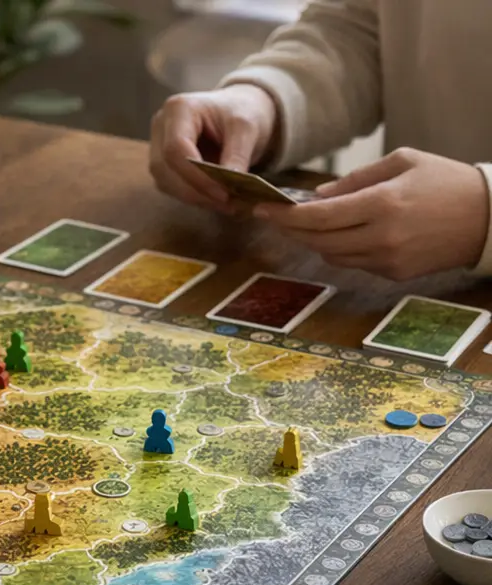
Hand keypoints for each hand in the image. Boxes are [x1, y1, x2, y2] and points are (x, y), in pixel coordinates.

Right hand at [150, 84, 278, 208]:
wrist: (238, 111)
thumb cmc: (242, 111)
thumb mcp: (246, 128)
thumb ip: (237, 156)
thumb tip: (229, 188)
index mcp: (179, 108)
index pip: (175, 149)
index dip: (196, 176)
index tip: (223, 193)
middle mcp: (161, 126)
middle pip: (165, 168)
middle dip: (195, 191)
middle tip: (226, 203)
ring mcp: (158, 146)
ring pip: (165, 182)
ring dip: (193, 197)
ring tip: (224, 203)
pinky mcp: (163, 164)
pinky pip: (171, 187)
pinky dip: (193, 197)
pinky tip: (214, 198)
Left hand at [255, 149, 489, 279]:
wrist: (487, 218)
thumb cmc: (444, 181)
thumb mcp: (402, 162)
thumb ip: (356, 180)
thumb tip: (317, 197)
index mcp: (382, 203)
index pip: (318, 217)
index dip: (285, 216)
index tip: (262, 208)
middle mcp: (381, 237)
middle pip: (317, 240)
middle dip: (291, 230)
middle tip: (274, 217)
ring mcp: (386, 260)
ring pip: (331, 255)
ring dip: (313, 241)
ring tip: (305, 224)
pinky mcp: (392, 274)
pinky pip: (352, 263)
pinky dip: (339, 249)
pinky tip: (339, 235)